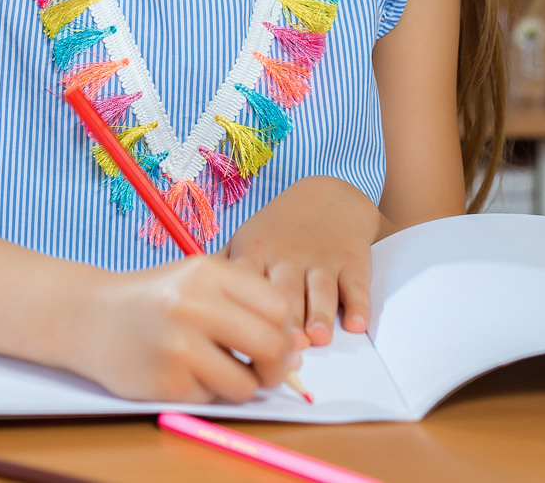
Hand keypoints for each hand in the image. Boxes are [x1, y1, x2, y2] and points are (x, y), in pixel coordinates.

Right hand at [65, 256, 304, 402]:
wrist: (88, 317)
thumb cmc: (154, 299)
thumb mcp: (197, 281)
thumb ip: (247, 303)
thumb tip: (297, 348)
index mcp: (207, 272)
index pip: (277, 306)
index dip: (286, 328)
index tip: (275, 337)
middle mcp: (193, 305)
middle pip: (270, 345)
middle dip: (277, 364)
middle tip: (265, 367)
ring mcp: (177, 346)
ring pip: (246, 383)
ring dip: (243, 385)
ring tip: (223, 370)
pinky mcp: (165, 382)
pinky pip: (213, 398)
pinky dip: (209, 391)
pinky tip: (188, 373)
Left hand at [224, 176, 381, 345]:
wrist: (330, 196)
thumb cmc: (279, 231)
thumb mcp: (247, 241)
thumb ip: (223, 270)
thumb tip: (186, 302)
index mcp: (255, 252)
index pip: (244, 282)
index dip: (241, 309)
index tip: (238, 338)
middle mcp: (288, 255)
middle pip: (284, 290)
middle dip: (284, 319)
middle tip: (283, 348)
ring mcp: (322, 258)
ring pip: (320, 289)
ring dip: (320, 314)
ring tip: (319, 338)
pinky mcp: (353, 262)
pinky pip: (356, 285)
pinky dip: (358, 305)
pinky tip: (356, 324)